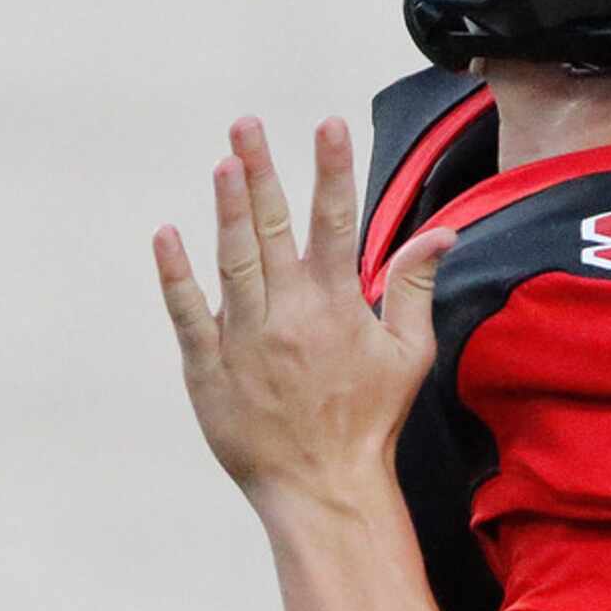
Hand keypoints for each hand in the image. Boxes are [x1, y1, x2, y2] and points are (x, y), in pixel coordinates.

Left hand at [153, 116, 454, 512]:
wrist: (324, 487)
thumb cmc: (370, 421)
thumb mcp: (409, 354)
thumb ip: (415, 287)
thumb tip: (443, 233)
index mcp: (337, 305)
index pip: (336, 221)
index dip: (332, 169)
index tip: (327, 123)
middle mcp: (290, 314)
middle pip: (274, 228)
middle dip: (261, 170)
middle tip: (246, 123)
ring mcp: (245, 339)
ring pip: (233, 260)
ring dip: (226, 209)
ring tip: (223, 162)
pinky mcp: (209, 368)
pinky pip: (187, 313)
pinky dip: (175, 274)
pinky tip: (167, 234)